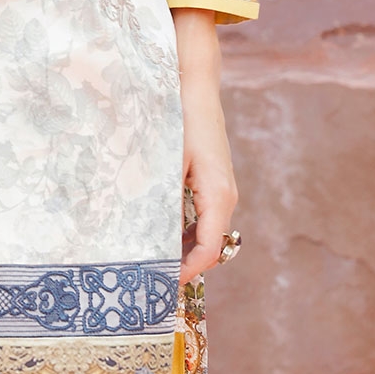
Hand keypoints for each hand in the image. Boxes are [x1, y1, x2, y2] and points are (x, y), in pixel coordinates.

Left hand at [172, 7, 237, 285]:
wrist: (194, 85)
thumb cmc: (179, 120)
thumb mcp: (167, 163)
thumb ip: (162, 201)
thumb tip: (151, 239)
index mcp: (218, 196)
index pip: (210, 251)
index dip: (186, 273)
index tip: (161, 288)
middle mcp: (225, 197)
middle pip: (209, 247)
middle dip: (182, 267)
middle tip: (149, 282)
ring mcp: (221, 190)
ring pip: (205, 233)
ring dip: (181, 250)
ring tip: (149, 263)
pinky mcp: (212, 182)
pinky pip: (202, 218)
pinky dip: (183, 232)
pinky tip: (155, 233)